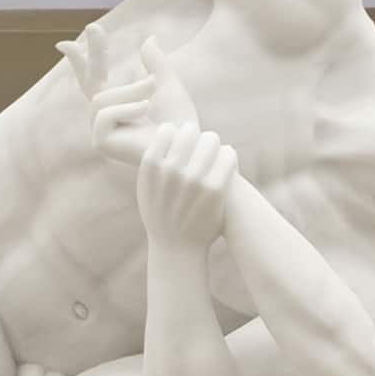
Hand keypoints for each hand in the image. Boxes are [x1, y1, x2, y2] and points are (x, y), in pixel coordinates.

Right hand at [61, 30, 199, 167]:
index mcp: (117, 105)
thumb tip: (149, 39)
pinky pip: (105, 113)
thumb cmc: (179, 122)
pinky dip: (128, 108)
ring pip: (103, 97)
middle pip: (91, 81)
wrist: (185, 145)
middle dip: (94, 53)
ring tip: (152, 94)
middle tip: (94, 26)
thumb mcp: (166, 84)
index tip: (63, 44)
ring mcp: (100, 132)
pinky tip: (145, 112)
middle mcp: (104, 119)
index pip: (93, 79)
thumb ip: (155, 63)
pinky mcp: (101, 143)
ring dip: (131, 90)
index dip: (79, 61)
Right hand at [137, 121, 235, 248]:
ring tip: (212, 158)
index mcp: (151, 166)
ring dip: (213, 146)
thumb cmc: (160, 214)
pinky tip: (224, 164)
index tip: (181, 147)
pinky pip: (228, 154)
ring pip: (212, 139)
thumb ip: (153, 159)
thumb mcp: (145, 186)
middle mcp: (171, 170)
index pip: (169, 129)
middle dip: (196, 139)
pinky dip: (228, 156)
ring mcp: (194, 179)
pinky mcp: (216, 189)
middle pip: (191, 130)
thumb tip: (169, 127)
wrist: (176, 248)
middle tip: (200, 151)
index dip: (176, 137)